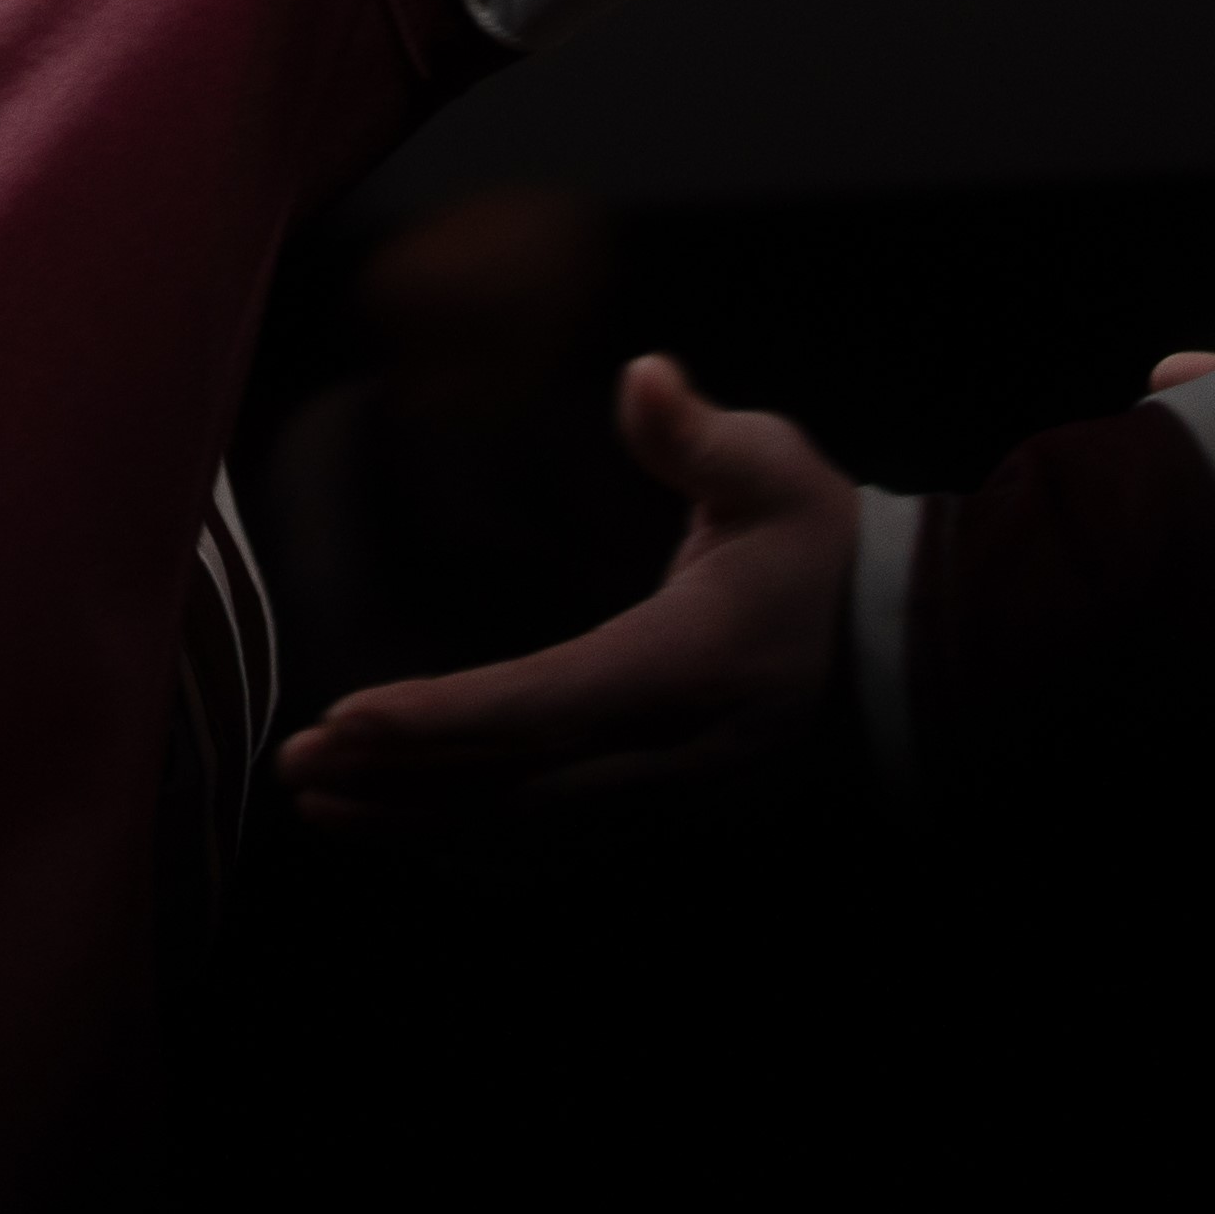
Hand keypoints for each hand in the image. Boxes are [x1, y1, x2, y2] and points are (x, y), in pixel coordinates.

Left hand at [275, 357, 859, 826]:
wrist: (918, 645)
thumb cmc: (827, 544)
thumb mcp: (776, 471)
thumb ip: (700, 435)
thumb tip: (644, 374)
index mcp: (690, 666)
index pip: (547, 701)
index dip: (444, 716)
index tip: (351, 716)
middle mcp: (675, 752)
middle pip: (517, 783)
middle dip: (401, 778)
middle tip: (296, 766)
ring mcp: (675, 796)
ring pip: (528, 827)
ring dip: (421, 818)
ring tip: (322, 804)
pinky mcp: (670, 809)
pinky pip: (555, 838)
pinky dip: (473, 836)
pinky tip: (406, 827)